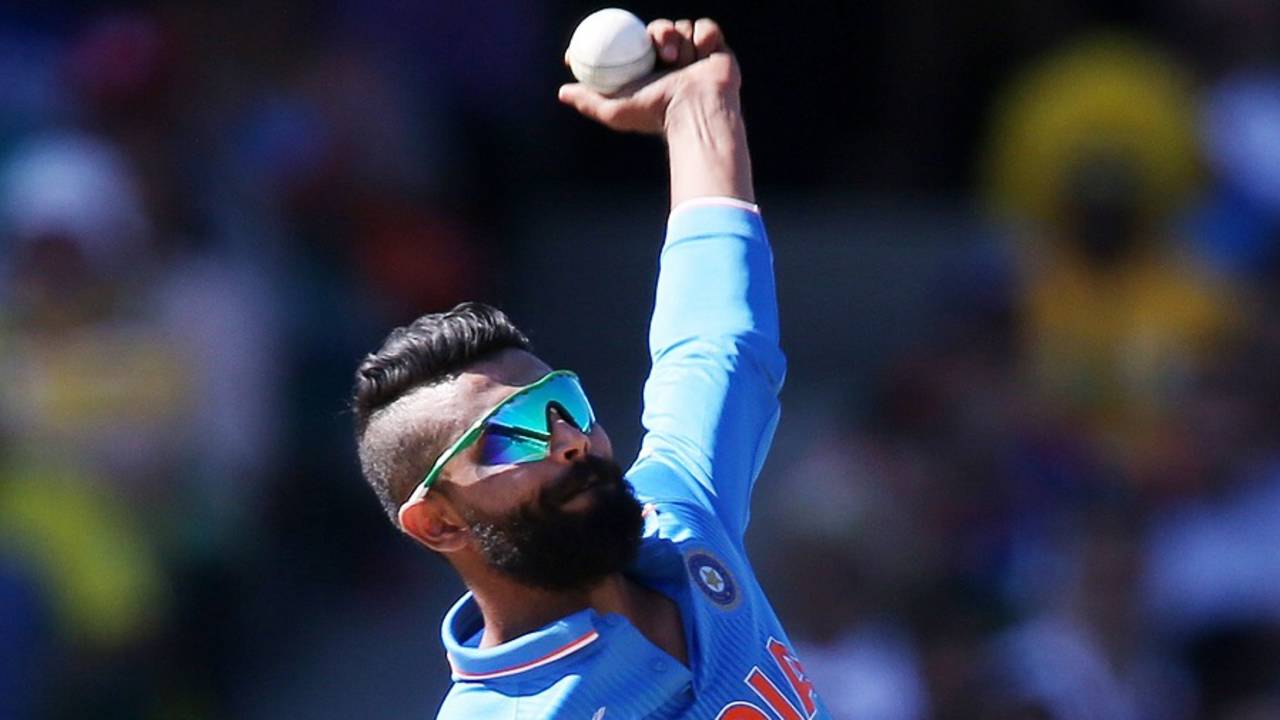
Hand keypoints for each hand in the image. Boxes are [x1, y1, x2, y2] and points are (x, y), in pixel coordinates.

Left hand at [558, 18, 739, 135]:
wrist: (695, 112)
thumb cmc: (655, 115)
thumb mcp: (614, 110)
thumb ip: (588, 101)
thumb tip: (561, 91)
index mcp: (650, 70)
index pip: (633, 44)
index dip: (622, 35)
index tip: (612, 33)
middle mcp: (672, 61)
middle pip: (659, 29)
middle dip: (659, 34)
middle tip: (659, 52)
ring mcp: (695, 54)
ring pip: (682, 26)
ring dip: (680, 40)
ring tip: (681, 62)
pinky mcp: (717, 49)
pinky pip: (706, 28)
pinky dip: (703, 37)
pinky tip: (701, 54)